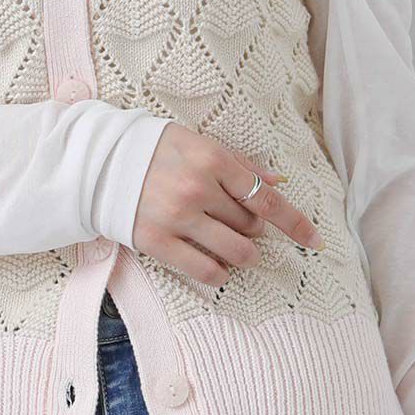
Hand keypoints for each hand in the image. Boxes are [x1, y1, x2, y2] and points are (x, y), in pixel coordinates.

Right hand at [129, 123, 321, 282]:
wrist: (99, 164)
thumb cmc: (154, 150)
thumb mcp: (198, 142)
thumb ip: (239, 163)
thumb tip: (280, 183)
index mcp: (212, 159)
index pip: (266, 198)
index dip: (295, 223)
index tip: (314, 240)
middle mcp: (197, 189)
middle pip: (252, 225)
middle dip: (252, 227)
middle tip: (234, 219)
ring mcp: (177, 217)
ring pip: (236, 252)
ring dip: (243, 254)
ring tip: (235, 248)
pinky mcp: (157, 242)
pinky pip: (205, 270)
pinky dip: (219, 272)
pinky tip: (216, 266)